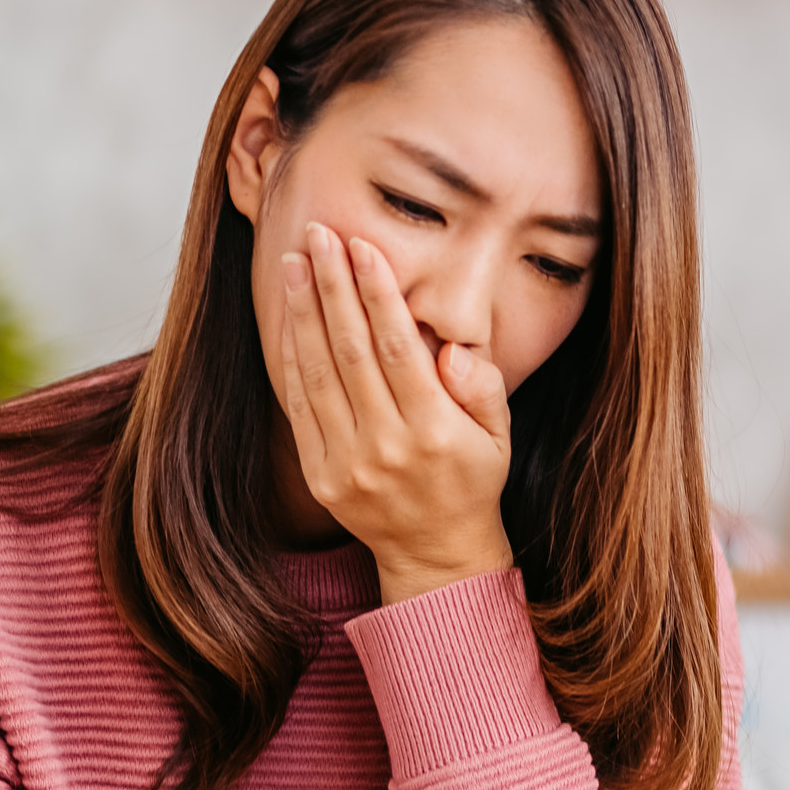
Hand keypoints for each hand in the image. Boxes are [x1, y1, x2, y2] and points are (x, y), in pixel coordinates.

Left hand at [277, 220, 515, 603]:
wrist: (435, 553)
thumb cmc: (471, 481)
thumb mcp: (500, 437)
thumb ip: (484, 388)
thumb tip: (455, 350)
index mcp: (434, 431)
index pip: (398, 347)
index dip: (376, 293)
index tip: (362, 246)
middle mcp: (386, 447)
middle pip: (350, 351)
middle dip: (332, 286)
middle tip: (318, 236)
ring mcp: (347, 464)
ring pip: (317, 373)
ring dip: (303, 313)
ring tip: (294, 263)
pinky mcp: (320, 475)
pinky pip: (300, 406)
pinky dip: (291, 358)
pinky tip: (290, 319)